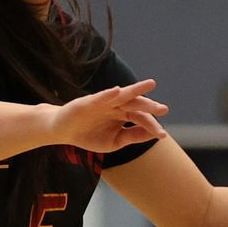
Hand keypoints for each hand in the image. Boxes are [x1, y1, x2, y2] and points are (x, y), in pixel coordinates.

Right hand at [50, 80, 168, 154]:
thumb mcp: (115, 141)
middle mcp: (116, 106)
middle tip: (164, 109)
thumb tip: (154, 134)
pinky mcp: (88, 102)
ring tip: (150, 84)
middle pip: (135, 104)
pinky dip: (108, 94)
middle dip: (149, 106)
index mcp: (123, 115)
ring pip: (122, 95)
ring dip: (136, 90)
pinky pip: (100, 97)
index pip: (141, 119)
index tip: (163, 135)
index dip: (152, 126)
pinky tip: (118, 91)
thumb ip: (133, 136)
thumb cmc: (89, 135)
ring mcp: (103, 102)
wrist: (63, 132)